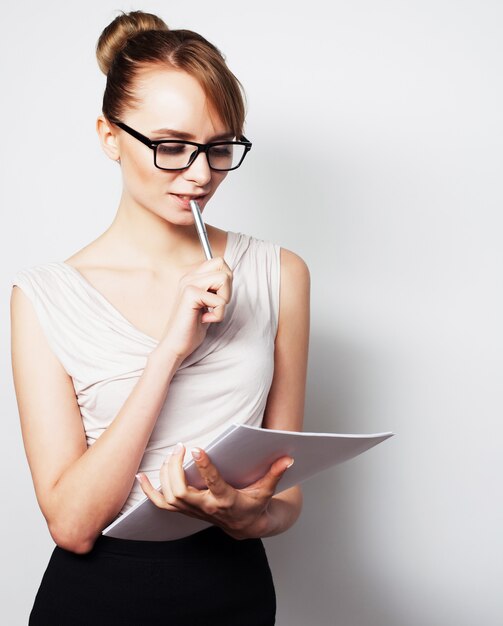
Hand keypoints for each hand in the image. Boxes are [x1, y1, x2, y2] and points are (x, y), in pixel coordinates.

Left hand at [136, 443, 293, 539]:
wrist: (245, 526)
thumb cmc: (255, 504)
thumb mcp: (267, 490)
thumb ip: (275, 474)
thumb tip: (288, 458)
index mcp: (226, 501)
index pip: (213, 485)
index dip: (204, 468)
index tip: (198, 449)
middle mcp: (206, 508)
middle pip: (181, 492)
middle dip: (176, 469)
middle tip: (181, 447)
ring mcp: (193, 511)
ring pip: (169, 497)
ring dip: (164, 475)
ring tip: (171, 454)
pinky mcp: (184, 510)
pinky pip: (161, 504)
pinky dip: (149, 491)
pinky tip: (141, 477)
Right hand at [154, 257, 232, 362]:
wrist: (175, 346)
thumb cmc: (191, 328)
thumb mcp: (207, 304)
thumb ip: (214, 289)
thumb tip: (229, 277)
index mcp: (192, 277)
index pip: (219, 261)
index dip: (226, 279)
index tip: (217, 298)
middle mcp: (189, 276)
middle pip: (223, 264)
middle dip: (228, 287)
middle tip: (215, 304)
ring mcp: (188, 283)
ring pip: (224, 278)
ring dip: (224, 300)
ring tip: (210, 311)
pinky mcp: (190, 294)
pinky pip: (220, 300)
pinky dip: (218, 314)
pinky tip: (204, 319)